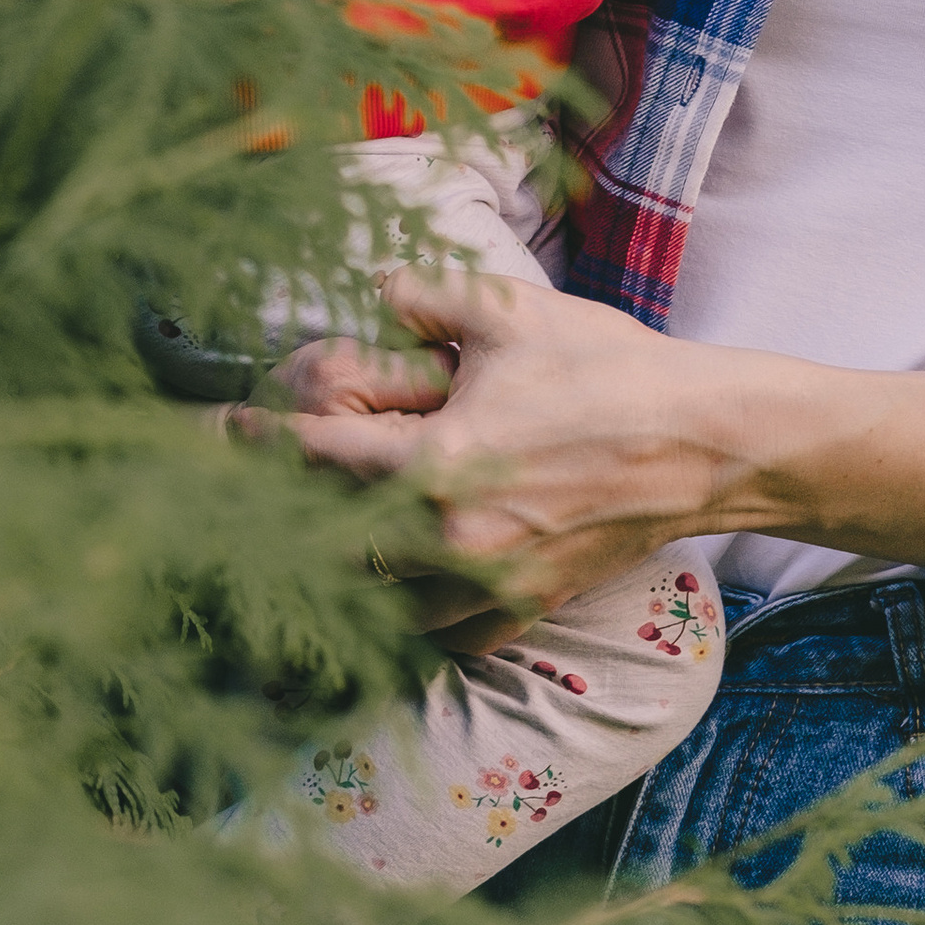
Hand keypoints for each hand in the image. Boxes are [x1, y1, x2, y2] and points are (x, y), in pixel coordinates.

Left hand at [271, 267, 924, 622]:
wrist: (707, 443)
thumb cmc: (610, 370)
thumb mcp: (511, 313)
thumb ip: (425, 296)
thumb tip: (372, 289)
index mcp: (438, 460)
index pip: (313, 455)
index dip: (253, 440)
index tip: (217, 428)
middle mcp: (451, 537)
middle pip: (326, 544)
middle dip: (282, 518)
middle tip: (242, 498)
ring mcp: (487, 586)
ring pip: (376, 601)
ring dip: (339, 574)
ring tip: (303, 549)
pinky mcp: (523, 611)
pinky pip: (440, 636)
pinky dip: (406, 619)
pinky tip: (390, 593)